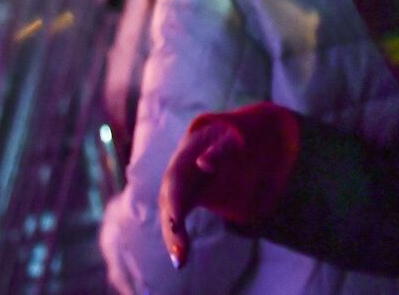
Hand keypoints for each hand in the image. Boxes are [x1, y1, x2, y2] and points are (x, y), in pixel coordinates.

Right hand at [159, 119, 245, 267]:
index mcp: (183, 159)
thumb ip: (219, 150)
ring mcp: (176, 191)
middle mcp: (174, 178)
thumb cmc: (229, 139)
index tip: (176, 221)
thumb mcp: (230, 139)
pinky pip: (177, 222)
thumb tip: (203, 164)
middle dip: (172, 229)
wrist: (224, 139)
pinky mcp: (184, 201)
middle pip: (168, 205)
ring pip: (170, 217)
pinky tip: (180, 257)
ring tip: (179, 260)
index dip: (174, 204)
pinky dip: (177, 239)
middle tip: (179, 255)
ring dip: (173, 239)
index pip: (175, 184)